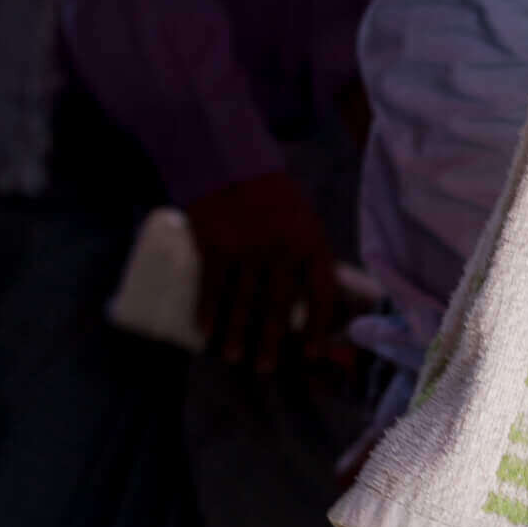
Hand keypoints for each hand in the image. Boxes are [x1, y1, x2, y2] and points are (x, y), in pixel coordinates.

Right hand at [183, 171, 343, 373]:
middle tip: (265, 368)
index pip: (322, 294)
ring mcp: (248, 249)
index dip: (318, 327)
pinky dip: (208, 314)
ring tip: (234, 357)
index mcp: (311, 242)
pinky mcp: (215, 246)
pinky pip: (212, 289)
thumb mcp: (302, 219)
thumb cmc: (270, 195)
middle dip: (271, 342)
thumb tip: (308, 301)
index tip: (311, 353)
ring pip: (242, 304)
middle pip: (279, 307)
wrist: (229, 158)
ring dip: (237, 335)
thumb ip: (305, 256)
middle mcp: (283, 249)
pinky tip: (206, 332)